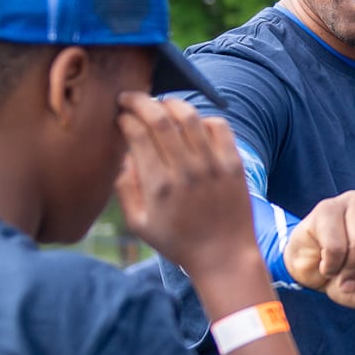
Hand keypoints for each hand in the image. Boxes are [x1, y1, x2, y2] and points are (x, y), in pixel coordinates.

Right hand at [113, 94, 255, 277]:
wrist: (224, 256)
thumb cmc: (178, 242)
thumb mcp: (139, 224)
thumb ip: (125, 189)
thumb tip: (124, 157)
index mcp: (158, 186)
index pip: (137, 134)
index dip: (125, 119)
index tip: (120, 117)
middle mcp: (186, 171)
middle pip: (160, 118)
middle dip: (140, 101)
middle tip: (130, 98)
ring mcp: (213, 166)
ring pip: (189, 116)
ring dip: (170, 103)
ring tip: (160, 105)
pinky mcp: (234, 165)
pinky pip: (218, 126)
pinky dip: (203, 118)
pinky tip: (193, 124)